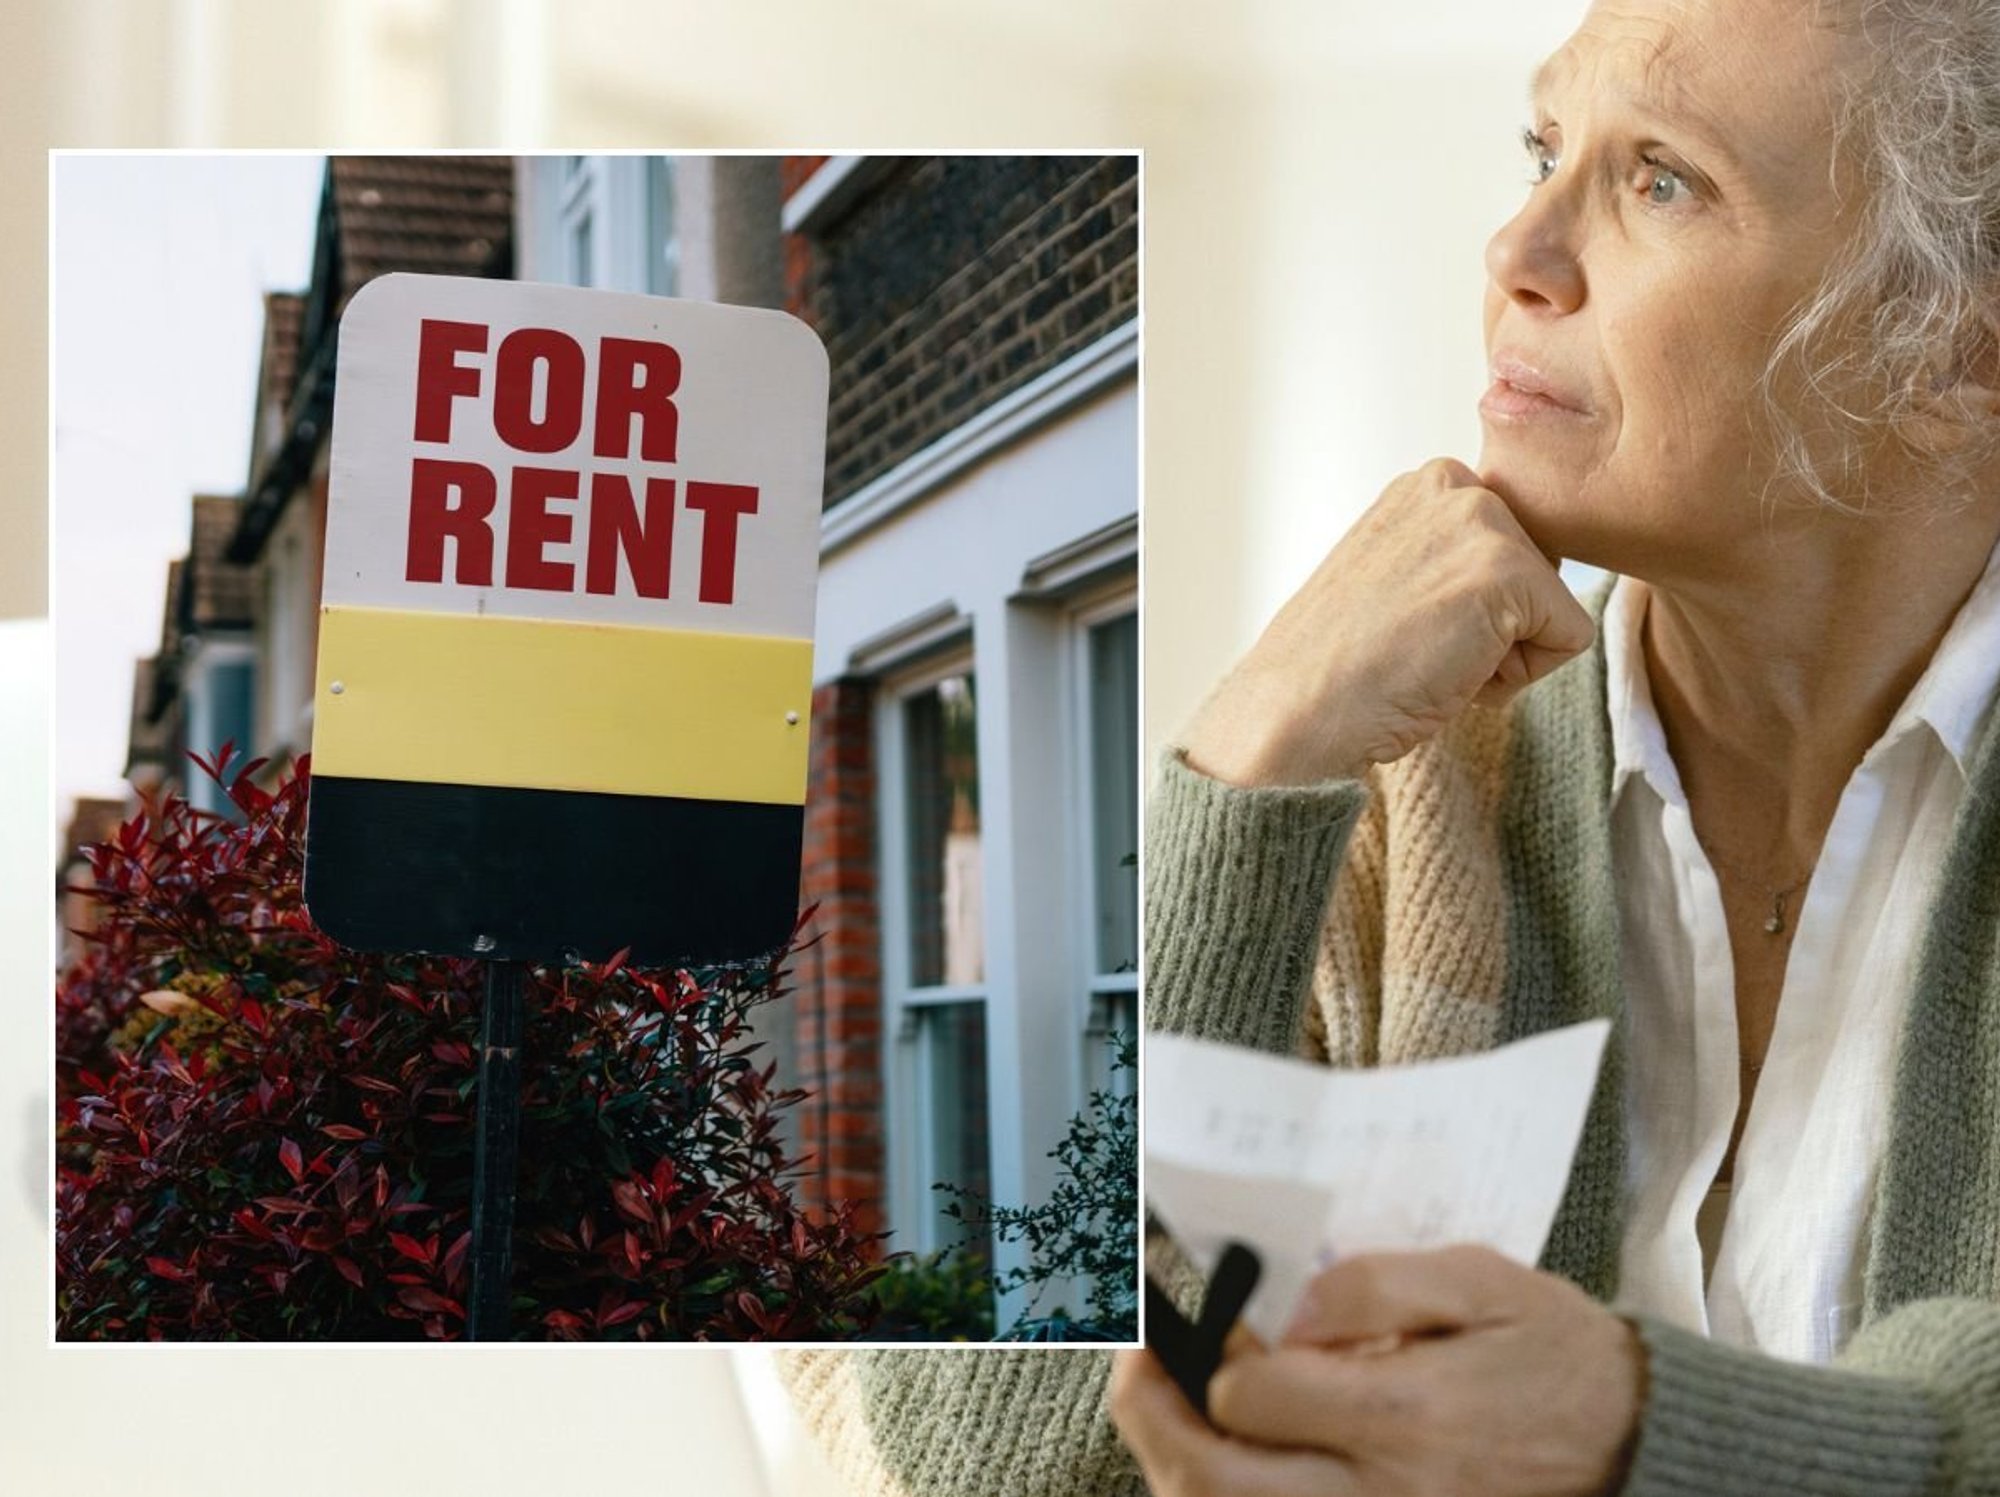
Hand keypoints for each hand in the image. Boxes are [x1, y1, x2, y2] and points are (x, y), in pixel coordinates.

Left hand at [1122, 1244, 1643, 1496]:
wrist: (1636, 1446)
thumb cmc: (1553, 1353)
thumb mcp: (1478, 1281)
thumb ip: (1369, 1285)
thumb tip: (1282, 1309)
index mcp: (1402, 1418)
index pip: (1249, 1392)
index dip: (1211, 1344)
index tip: (1211, 1310)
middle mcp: (1379, 1496)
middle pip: (1209, 1478)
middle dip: (1150, 1409)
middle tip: (1137, 1356)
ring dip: (1175, 1462)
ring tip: (1162, 1401)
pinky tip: (1221, 1451)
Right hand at [1180, 460, 1593, 786]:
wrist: (1296, 712)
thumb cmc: (1337, 667)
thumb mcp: (1396, 579)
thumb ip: (1450, 557)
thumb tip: (1509, 587)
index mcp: (1428, 484)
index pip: (1515, 550)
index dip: (1476, 609)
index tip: (1411, 626)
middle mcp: (1455, 484)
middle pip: (1544, 574)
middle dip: (1499, 627)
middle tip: (1421, 648)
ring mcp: (1481, 521)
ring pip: (1555, 608)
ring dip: (1505, 653)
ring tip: (1431, 658)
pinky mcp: (1508, 570)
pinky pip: (1569, 638)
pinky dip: (1520, 677)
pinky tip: (1451, 672)